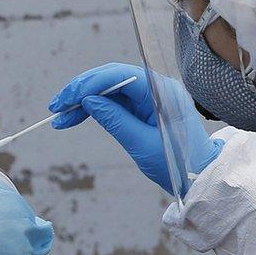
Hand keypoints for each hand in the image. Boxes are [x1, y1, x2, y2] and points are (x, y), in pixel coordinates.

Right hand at [48, 63, 221, 195]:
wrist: (199, 178)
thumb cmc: (179, 164)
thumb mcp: (143, 145)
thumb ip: (115, 120)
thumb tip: (88, 101)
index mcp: (162, 92)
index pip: (119, 76)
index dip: (89, 85)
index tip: (67, 100)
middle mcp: (155, 89)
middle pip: (111, 79)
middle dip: (81, 90)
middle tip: (56, 106)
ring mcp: (149, 98)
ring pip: (108, 91)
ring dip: (83, 101)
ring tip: (60, 117)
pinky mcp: (143, 109)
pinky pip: (113, 103)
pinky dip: (93, 110)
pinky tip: (74, 118)